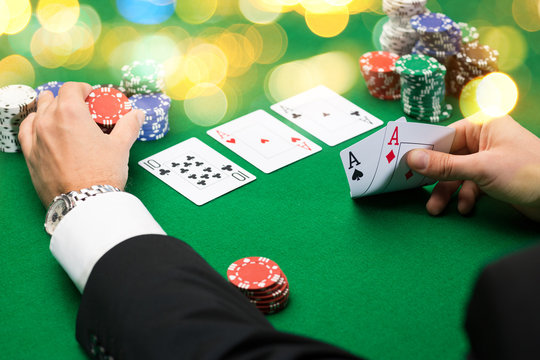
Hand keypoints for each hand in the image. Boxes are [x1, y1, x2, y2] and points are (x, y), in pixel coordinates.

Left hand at [18, 82, 144, 205]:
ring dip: (50, 110)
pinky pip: (26, 131)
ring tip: (63, 119)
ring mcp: (36, 138)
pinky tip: (42, 127)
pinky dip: (34, 125)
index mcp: (70, 113)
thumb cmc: (102, 174)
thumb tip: (138, 114)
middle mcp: (48, 121)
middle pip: (53, 98)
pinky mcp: (30, 155)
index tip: (91, 97)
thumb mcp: (120, 146)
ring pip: (38, 112)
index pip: (72, 88)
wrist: (85, 202)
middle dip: (68, 100)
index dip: (83, 89)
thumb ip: (129, 126)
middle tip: (83, 111)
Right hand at [406, 115, 539, 221]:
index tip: (403, 164)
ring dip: (447, 191)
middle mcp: (484, 139)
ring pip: (456, 173)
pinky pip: (469, 184)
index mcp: (483, 125)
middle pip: (448, 156)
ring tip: (437, 209)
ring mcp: (489, 158)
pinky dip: (464, 196)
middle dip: (435, 177)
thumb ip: (444, 166)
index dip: (424, 151)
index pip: (443, 135)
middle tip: (416, 190)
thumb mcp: (481, 169)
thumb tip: (412, 158)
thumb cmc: (528, 173)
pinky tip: (465, 207)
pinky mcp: (493, 177)